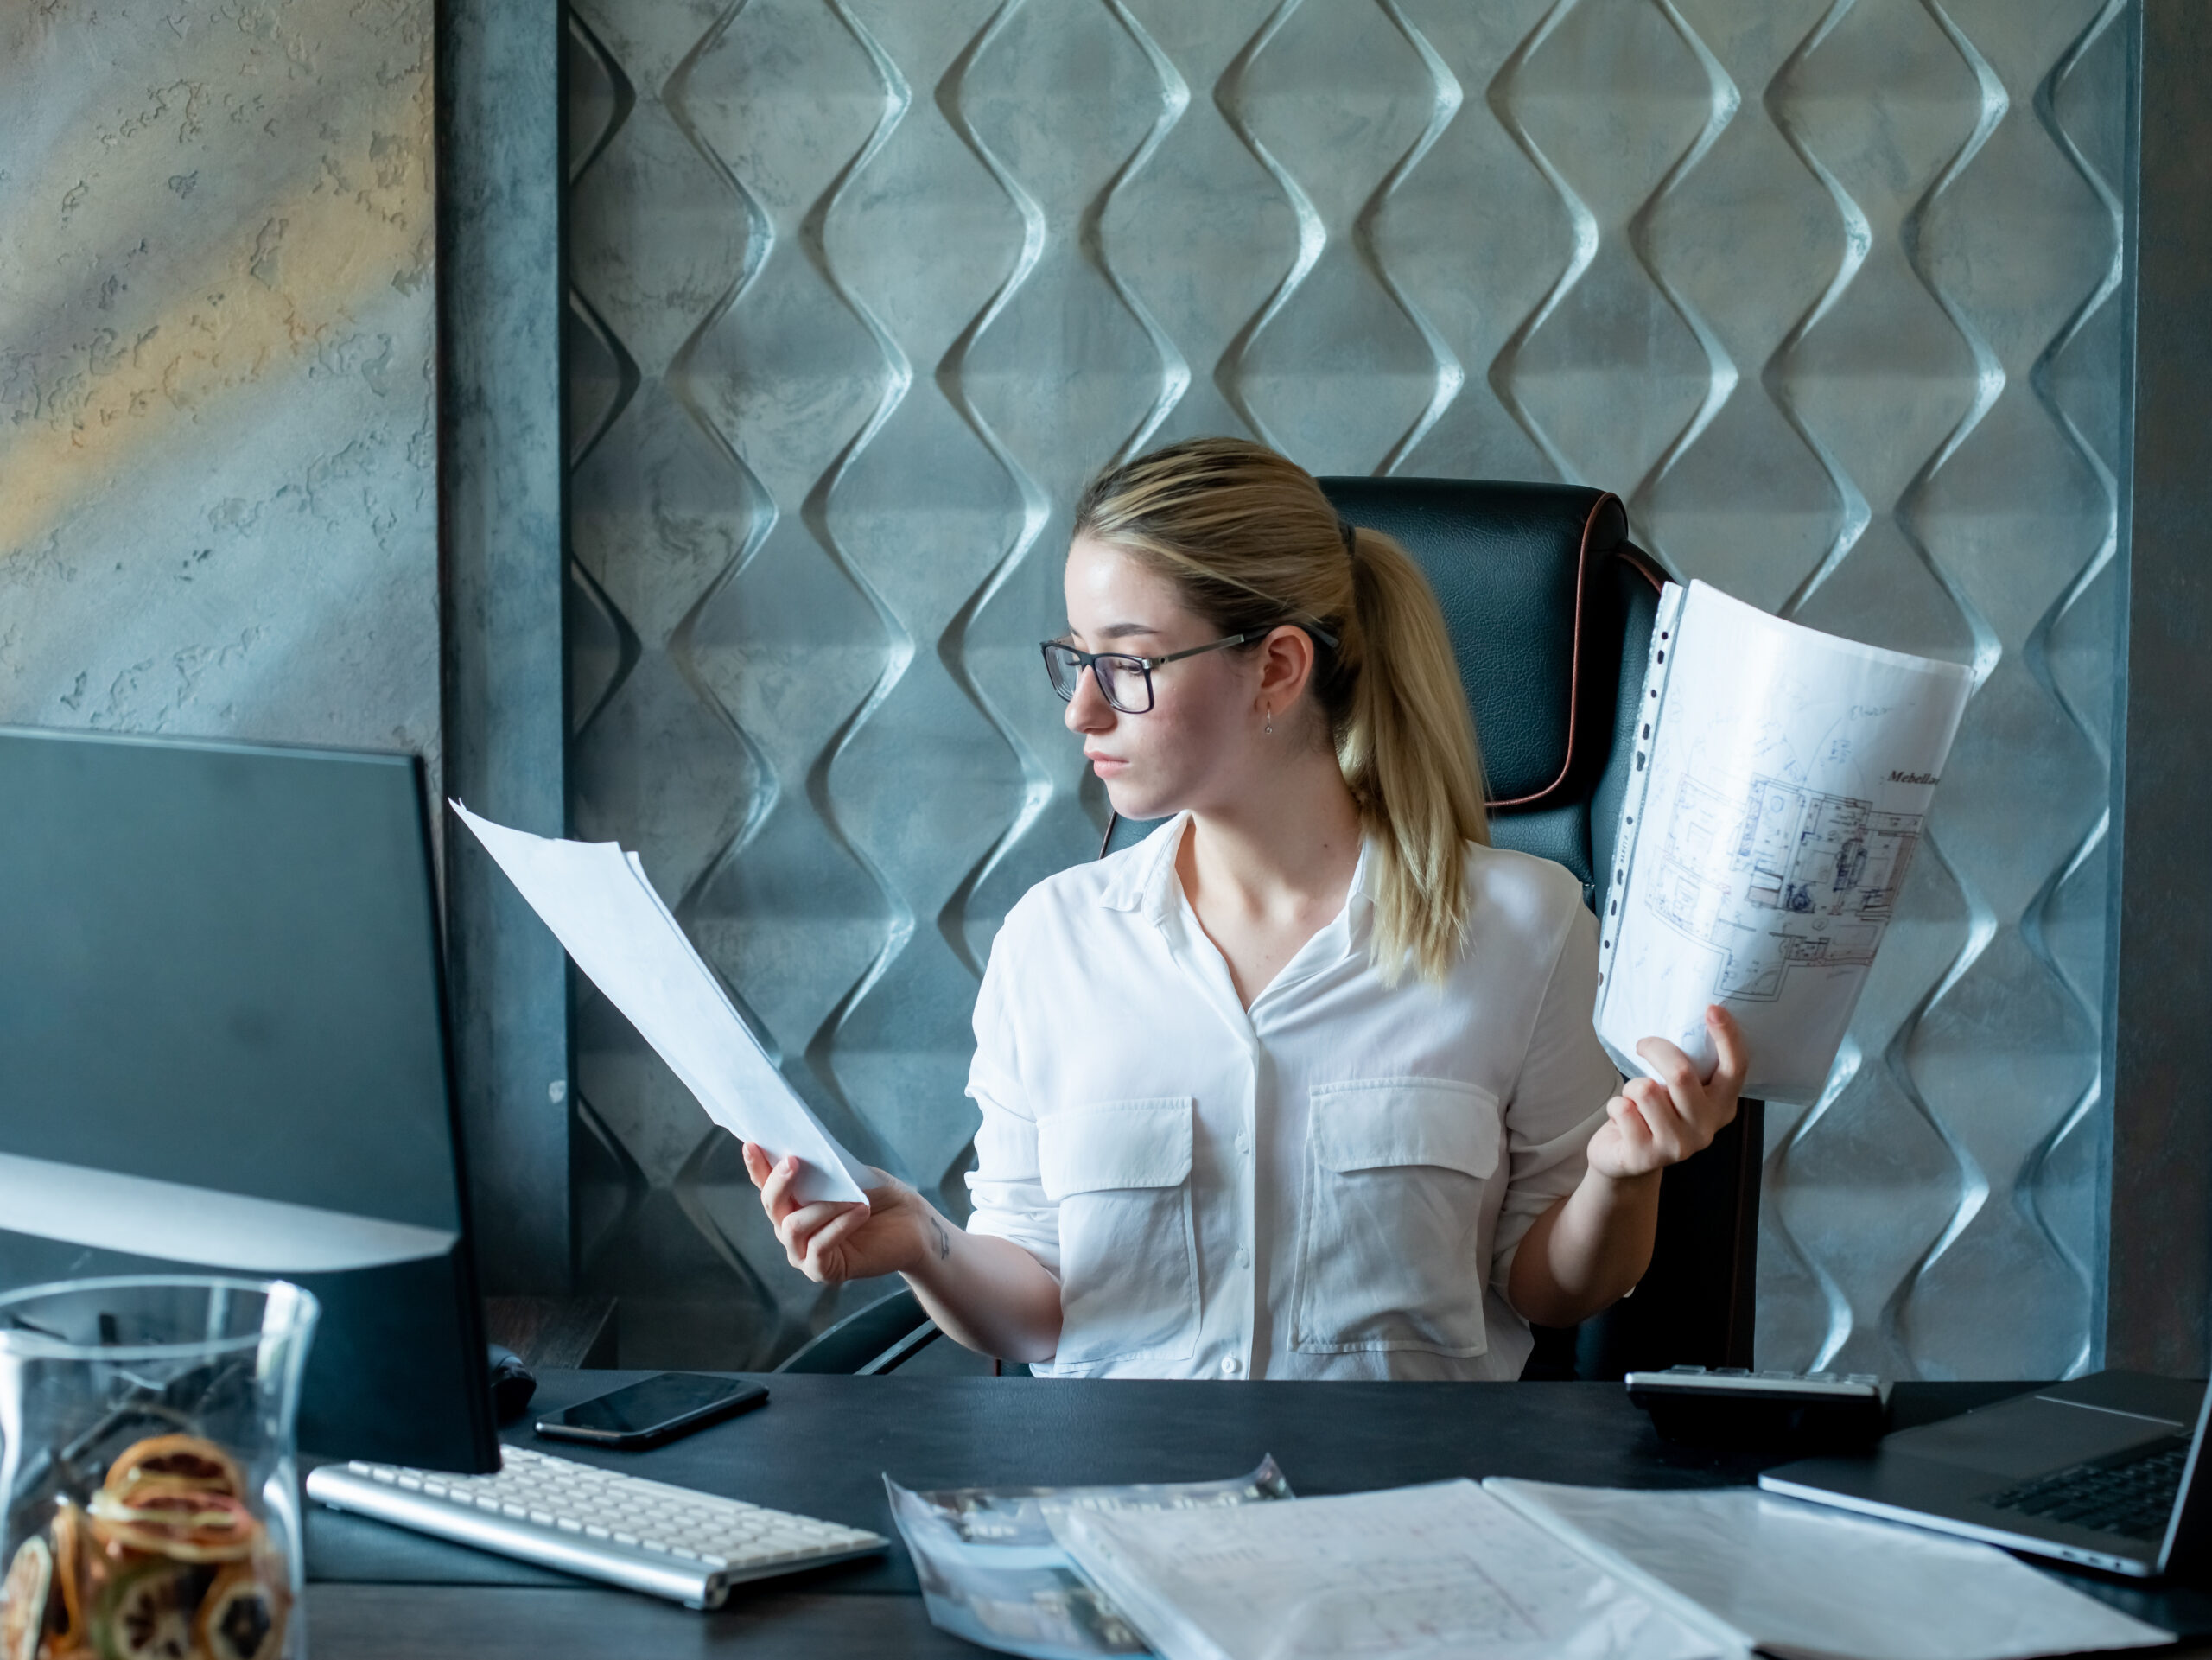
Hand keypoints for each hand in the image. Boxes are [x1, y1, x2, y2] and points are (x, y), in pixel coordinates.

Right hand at [741, 1142, 945, 1283]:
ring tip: (854, 1198)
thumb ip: (822, 1170)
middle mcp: (790, 1228)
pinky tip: (859, 1212)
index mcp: (793, 1202)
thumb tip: (797, 1154)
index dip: (757, 1165)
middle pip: (771, 1204)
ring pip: (793, 1227)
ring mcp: (802, 1252)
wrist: (912, 1224)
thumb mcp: (849, 1175)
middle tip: (795, 1161)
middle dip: (779, 1181)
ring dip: (824, 1207)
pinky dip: (839, 1226)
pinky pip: (819, 1247)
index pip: (766, 1184)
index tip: (751, 1143)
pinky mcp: (821, 1271)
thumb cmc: (878, 1196)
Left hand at [1584, 1006, 1747, 1181]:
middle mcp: (1706, 1128)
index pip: (1736, 1068)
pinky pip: (1622, 1108)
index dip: (1727, 1036)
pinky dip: (1615, 1105)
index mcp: (1722, 1105)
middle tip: (1643, 1045)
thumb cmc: (1653, 1115)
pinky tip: (1624, 1121)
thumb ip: (1688, 1069)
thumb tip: (1681, 1022)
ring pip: (1646, 1089)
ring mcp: (1678, 1146)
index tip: (1712, 1008)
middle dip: (1656, 1049)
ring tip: (1635, 1101)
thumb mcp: (1678, 1093)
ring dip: (1631, 1086)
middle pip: (1681, 1073)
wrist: (1625, 1160)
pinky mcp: (1645, 1156)